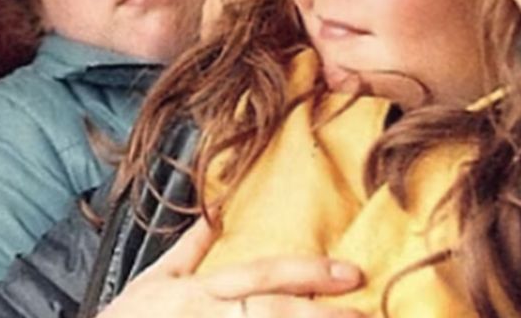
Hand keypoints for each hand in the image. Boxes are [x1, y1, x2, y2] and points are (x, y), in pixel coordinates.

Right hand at [97, 220, 365, 317]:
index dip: (308, 273)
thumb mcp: (154, 279)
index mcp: (198, 292)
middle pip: (271, 313)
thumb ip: (189, 249)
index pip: (261, 275)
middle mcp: (207, 317)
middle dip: (320, 314)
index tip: (351, 273)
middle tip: (365, 313)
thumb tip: (214, 213)